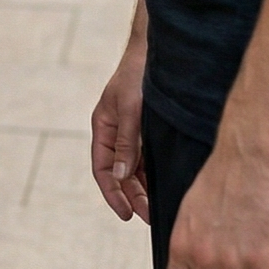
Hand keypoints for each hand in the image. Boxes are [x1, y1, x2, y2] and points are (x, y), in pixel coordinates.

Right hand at [91, 25, 150, 223]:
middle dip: (132, 197)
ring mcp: (132, 132)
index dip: (112, 194)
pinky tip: (165, 186)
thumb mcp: (130, 110)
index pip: (102, 169)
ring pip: (135, 169)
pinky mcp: (148, 130)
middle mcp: (116, 133)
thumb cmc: (138, 76)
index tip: (126, 215)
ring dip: (144, 189)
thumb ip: (127, 143)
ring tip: (159, 208)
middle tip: (150, 217)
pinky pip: (148, 159)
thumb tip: (123, 176)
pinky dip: (153, 174)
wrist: (156, 52)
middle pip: (120, 174)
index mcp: (103, 128)